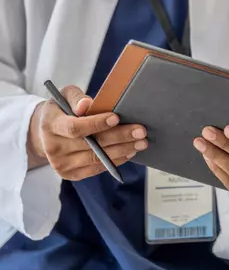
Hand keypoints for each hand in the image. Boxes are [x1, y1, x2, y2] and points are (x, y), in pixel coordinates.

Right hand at [28, 85, 147, 179]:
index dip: (96, 123)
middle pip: (90, 145)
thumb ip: (76, 97)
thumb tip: (86, 104)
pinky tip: (129, 152)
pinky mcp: (70, 174)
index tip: (117, 117)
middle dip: (119, 137)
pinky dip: (115, 161)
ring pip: (96, 159)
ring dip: (122, 150)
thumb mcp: (65, 96)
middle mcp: (54, 148)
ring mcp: (61, 164)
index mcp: (51, 125)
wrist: (45, 133)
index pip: (75, 128)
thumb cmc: (61, 109)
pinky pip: (95, 169)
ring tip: (141, 142)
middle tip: (140, 131)